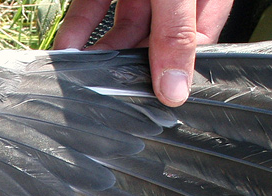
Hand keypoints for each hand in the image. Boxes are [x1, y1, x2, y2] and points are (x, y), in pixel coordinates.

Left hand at [53, 0, 232, 106]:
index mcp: (205, 1)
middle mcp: (173, 1)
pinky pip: (92, 10)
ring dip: (102, 57)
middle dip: (132, 73)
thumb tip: (174, 91)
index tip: (155, 108)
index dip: (175, 78)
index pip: (196, 50)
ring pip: (121, 32)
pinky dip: (78, 31)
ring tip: (85, 84)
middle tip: (114, 103)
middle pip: (155, 46)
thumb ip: (175, 34)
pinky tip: (67, 53)